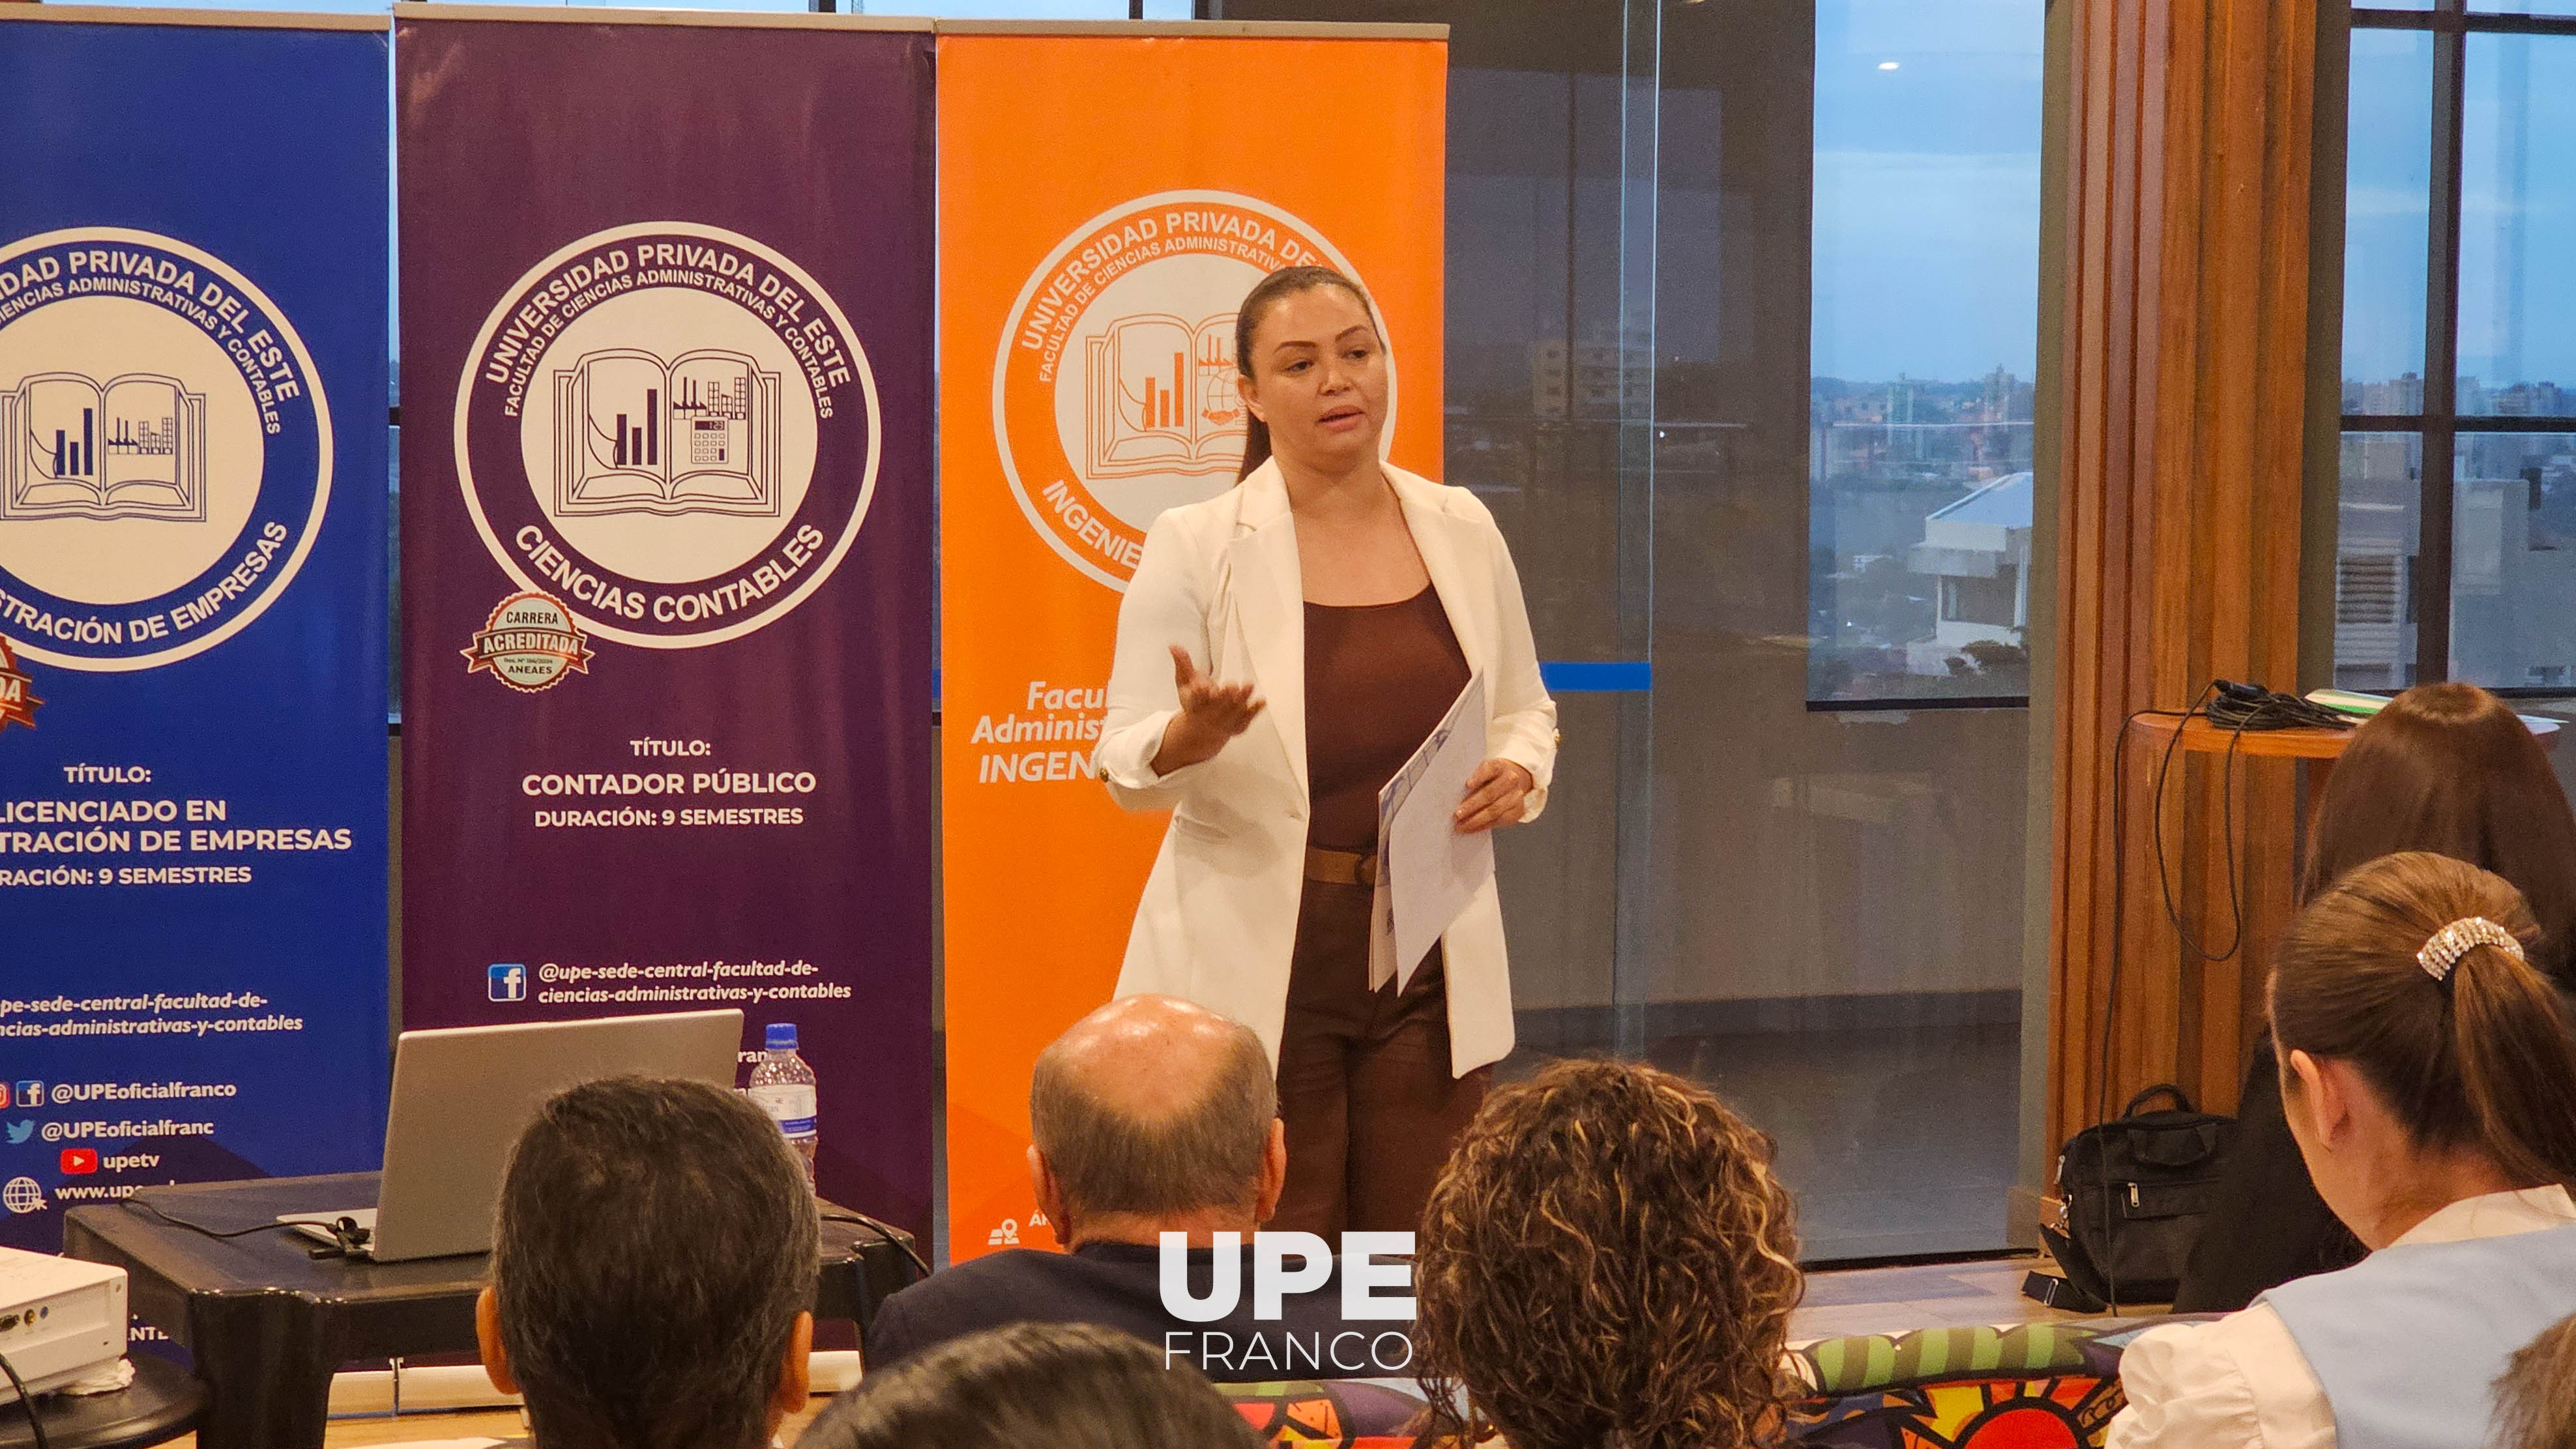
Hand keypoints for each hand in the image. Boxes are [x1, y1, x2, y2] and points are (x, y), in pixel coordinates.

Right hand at [1152, 644, 1264, 774]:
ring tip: (1249, 685)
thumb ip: (1182, 664)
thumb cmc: (1194, 702)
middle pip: (1216, 707)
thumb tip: (1173, 645)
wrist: (1201, 731)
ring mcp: (1224, 723)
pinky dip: (1254, 711)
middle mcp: (1208, 716)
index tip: (1202, 686)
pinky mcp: (1237, 727)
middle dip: (1223, 697)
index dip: (1199, 693)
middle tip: (1231, 685)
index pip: (1195, 699)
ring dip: (1242, 700)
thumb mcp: (1184, 683)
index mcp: (1193, 705)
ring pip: (1233, 712)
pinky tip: (1261, 700)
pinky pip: (1246, 719)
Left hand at [1454, 759, 1534, 833]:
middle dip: (1472, 805)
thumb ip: (1471, 779)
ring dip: (1476, 820)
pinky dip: (1483, 826)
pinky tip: (1471, 828)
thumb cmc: (1489, 778)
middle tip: (1457, 814)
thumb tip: (1451, 794)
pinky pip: (1499, 821)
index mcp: (1499, 766)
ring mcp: (1516, 795)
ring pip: (1495, 810)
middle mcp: (1510, 779)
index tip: (1467, 785)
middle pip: (1490, 793)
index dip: (1478, 776)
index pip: (1489, 769)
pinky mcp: (1517, 810)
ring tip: (1461, 826)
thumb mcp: (1480, 772)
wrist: (1509, 783)